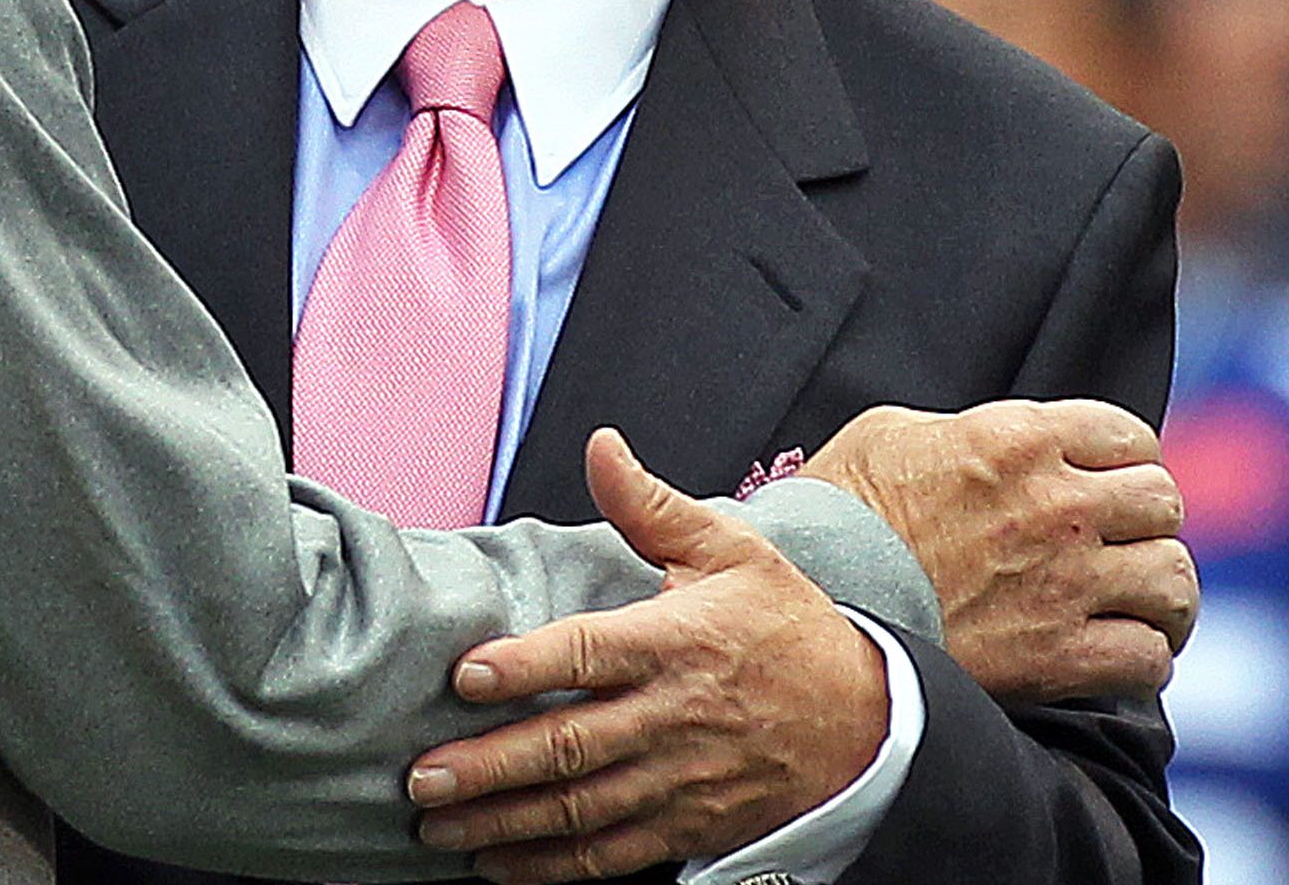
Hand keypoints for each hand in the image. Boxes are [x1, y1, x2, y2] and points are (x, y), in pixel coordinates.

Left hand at [405, 429, 889, 883]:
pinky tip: (496, 865)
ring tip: (437, 827)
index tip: (465, 675)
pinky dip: (552, 867)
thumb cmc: (787, 628)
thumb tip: (599, 446)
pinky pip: (612, 855)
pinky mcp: (690, 827)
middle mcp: (674, 717)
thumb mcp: (732, 551)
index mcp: (677, 641)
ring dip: (503, 822)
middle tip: (420, 777)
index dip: (526, 666)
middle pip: (571, 746)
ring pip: (579, 809)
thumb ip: (651, 505)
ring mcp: (681, 780)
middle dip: (489, 766)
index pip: (589, 654)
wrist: (868, 721)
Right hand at [803, 399, 1194, 702]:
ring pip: (1173, 579)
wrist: (815, 601)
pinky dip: (1142, 657)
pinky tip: (1120, 652)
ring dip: (1162, 592)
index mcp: (1018, 437)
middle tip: (1125, 542)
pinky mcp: (1058, 656)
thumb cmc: (838, 512)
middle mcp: (1057, 504)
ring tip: (1143, 603)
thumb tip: (996, 445)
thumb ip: (965, 429)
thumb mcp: (892, 432)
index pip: (1129, 435)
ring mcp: (1065, 581)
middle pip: (1164, 502)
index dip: (1126, 460)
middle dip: (1148, 521)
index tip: (1111, 484)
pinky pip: (1147, 656)